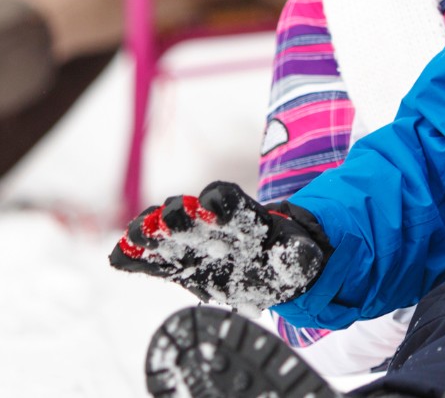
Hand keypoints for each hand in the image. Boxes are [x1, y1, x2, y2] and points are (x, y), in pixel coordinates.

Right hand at [109, 180, 329, 311]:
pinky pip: (148, 259)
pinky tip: (121, 257)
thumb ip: (295, 255)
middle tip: (170, 223)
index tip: (213, 208)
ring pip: (161, 229)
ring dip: (150, 232)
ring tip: (138, 239)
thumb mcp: (297, 258)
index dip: (220, 201)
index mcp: (243, 217)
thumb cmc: (284, 261)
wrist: (268, 274)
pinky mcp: (173, 265)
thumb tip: (293, 254)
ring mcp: (187, 243)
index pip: (227, 197)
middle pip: (188, 209)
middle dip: (178, 216)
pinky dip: (134, 257)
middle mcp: (209, 223)